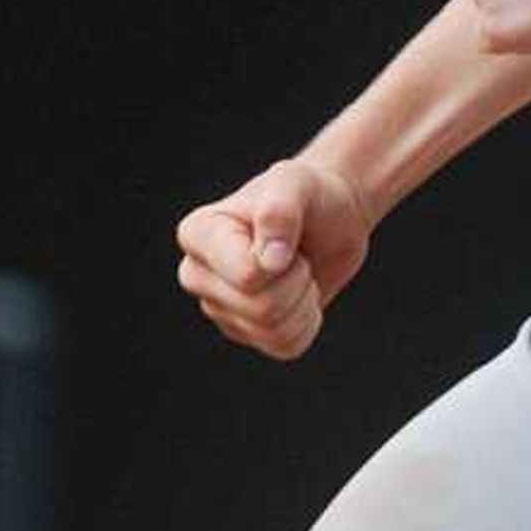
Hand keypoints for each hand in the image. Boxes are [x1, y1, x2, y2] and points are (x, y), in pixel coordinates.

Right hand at [174, 156, 371, 360]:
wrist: (332, 220)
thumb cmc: (310, 195)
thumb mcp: (299, 183)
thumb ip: (280, 209)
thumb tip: (269, 262)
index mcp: (197, 234)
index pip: (247, 276)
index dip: (285, 261)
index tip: (289, 233)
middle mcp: (197, 274)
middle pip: (261, 308)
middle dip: (297, 281)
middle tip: (297, 254)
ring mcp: (218, 307)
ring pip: (273, 331)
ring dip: (303, 301)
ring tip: (297, 270)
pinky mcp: (244, 332)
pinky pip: (285, 347)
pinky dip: (306, 322)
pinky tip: (299, 295)